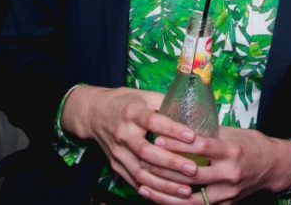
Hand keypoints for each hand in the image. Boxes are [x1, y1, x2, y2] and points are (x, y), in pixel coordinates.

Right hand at [61, 85, 199, 199]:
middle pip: (146, 151)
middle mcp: (122, 133)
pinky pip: (134, 181)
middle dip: (171, 162)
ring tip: (186, 190)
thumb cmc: (127, 102)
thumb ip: (168, 103)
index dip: (172, 130)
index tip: (192, 136)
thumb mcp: (145, 96)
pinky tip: (169, 196)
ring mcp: (117, 152)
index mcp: (132, 112)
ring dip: (164, 184)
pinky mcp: (115, 165)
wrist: (94, 113)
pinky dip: (152, 190)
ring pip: (140, 172)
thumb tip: (195, 110)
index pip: (153, 122)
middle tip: (193, 169)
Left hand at [139, 127, 290, 203]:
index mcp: (232, 151)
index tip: (157, 138)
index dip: (178, 143)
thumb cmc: (250, 145)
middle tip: (143, 161)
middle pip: (192, 175)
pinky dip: (176, 204)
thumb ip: (208, 134)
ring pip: (190, 198)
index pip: (201, 147)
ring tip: (143, 185)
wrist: (273, 166)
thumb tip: (179, 124)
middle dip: (165, 169)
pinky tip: (159, 199)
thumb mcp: (232, 134)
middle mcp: (230, 174)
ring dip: (165, 193)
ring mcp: (227, 193)